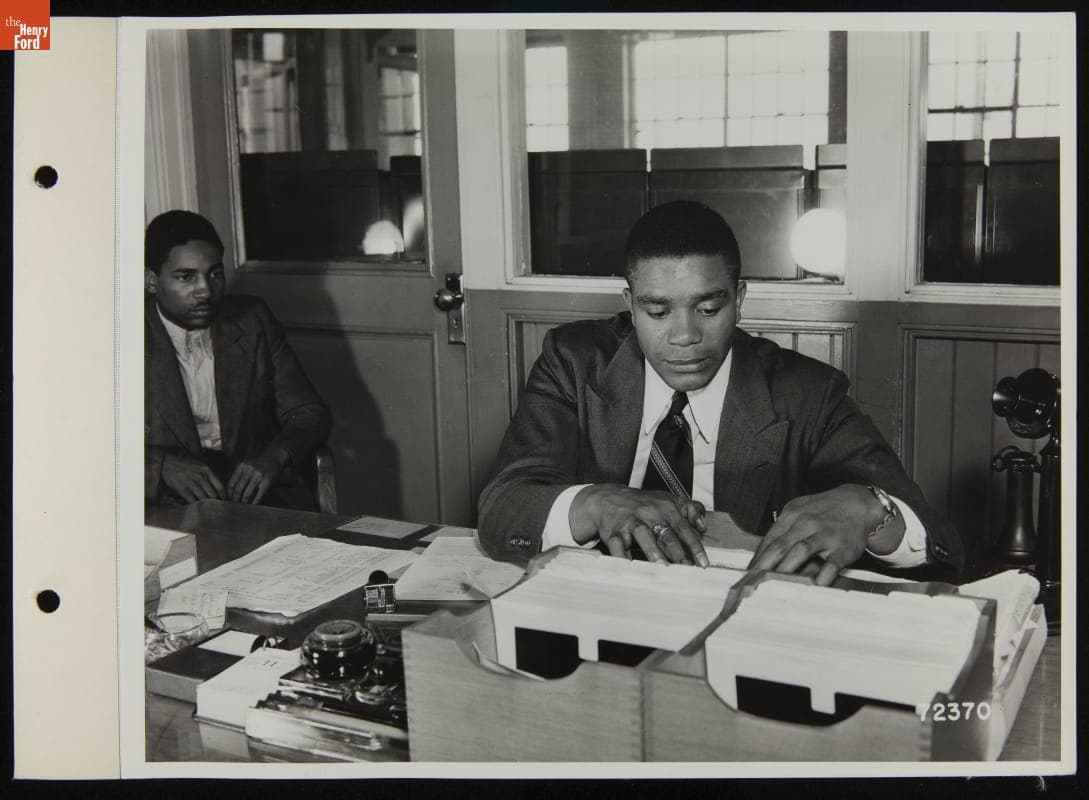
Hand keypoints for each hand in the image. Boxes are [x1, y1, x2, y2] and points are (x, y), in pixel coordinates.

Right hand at [160, 452, 223, 502]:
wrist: (168, 462)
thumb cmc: (185, 463)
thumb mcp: (200, 464)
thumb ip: (209, 473)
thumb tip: (217, 485)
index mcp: (207, 470)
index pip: (220, 487)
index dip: (223, 495)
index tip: (224, 500)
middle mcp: (201, 477)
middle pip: (213, 495)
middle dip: (217, 502)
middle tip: (218, 508)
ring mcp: (192, 484)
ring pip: (203, 499)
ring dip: (207, 505)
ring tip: (209, 510)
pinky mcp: (183, 490)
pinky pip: (192, 501)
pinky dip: (195, 506)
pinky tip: (198, 508)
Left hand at [227, 448, 286, 503]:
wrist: (275, 456)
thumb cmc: (260, 462)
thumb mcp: (247, 464)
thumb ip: (240, 474)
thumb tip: (232, 490)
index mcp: (242, 466)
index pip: (231, 483)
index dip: (228, 493)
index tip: (228, 499)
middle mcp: (249, 470)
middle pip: (238, 489)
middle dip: (235, 499)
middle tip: (234, 504)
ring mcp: (258, 476)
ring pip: (246, 494)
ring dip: (244, 502)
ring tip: (243, 505)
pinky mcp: (267, 482)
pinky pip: (258, 496)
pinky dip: (254, 502)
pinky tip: (252, 505)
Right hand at [569, 484, 709, 566]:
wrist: (608, 498)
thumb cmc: (643, 504)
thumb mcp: (668, 500)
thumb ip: (690, 510)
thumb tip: (703, 526)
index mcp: (666, 509)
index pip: (684, 529)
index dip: (695, 546)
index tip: (703, 563)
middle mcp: (650, 514)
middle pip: (666, 535)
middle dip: (678, 554)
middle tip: (687, 571)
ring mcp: (631, 522)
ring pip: (644, 537)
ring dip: (653, 552)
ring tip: (662, 568)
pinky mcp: (614, 532)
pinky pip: (618, 546)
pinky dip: (623, 558)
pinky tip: (630, 569)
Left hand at [747, 484, 895, 585]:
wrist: (858, 503)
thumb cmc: (825, 510)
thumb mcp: (799, 510)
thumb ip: (782, 530)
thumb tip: (763, 553)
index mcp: (792, 515)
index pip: (769, 539)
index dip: (757, 558)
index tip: (748, 573)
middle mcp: (806, 524)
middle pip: (780, 546)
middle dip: (764, 566)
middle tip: (754, 583)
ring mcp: (825, 535)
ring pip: (800, 552)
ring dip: (785, 570)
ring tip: (774, 585)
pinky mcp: (842, 548)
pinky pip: (830, 564)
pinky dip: (821, 576)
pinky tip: (811, 587)